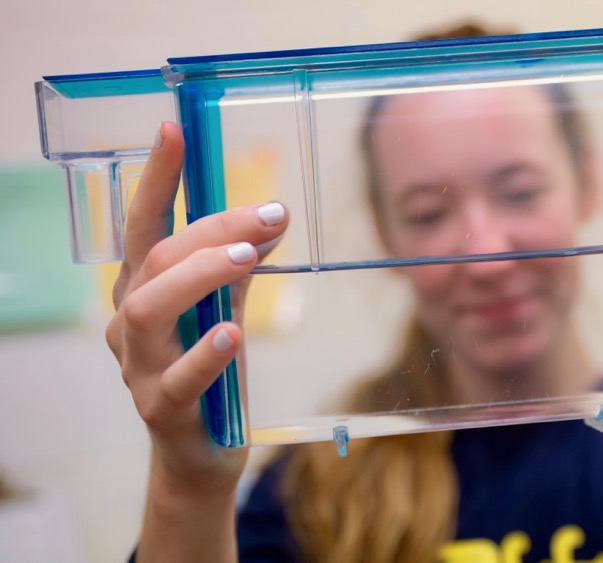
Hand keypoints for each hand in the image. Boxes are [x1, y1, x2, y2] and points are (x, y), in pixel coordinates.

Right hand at [105, 122, 288, 494]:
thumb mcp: (225, 313)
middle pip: (156, 260)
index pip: (144, 226)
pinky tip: (233, 332)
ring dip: (200, 276)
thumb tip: (272, 215)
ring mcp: (140, 368)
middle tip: (268, 214)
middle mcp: (131, 323)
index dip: (157, 178)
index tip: (172, 130)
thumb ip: (239, 270)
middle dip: (211, 230)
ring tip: (247, 259)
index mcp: (143, 290)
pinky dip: (206, 351)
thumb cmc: (212, 374)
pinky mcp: (162, 408)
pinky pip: (179, 377)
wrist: (201, 456)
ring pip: (150, 308)